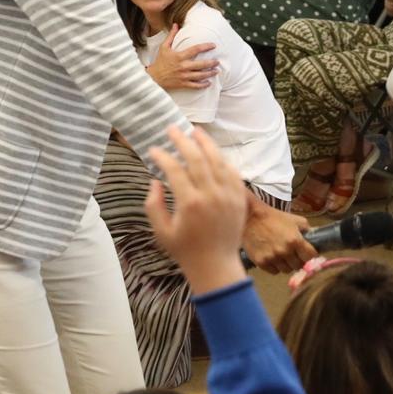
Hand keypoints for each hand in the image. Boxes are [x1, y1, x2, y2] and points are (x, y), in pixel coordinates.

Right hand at [144, 126, 251, 291]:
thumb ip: (153, 204)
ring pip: (217, 160)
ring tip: (195, 131)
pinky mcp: (239, 199)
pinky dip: (222, 159)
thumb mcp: (161, 231)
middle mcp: (211, 195)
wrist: (216, 265)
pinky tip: (213, 152)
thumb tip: (155, 181)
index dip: (162, 156)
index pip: (174, 169)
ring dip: (206, 143)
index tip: (153, 150)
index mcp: (190, 203)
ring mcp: (228, 196)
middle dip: (182, 140)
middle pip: (197, 158)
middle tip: (172, 129)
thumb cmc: (185, 250)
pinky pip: (232, 172)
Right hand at [147, 23, 216, 90]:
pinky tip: (208, 83)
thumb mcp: (164, 47)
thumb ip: (171, 36)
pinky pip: (195, 85)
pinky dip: (203, 85)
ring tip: (216, 71)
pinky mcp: (183, 84)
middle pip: (201, 64)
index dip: (206, 46)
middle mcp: (183, 66)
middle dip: (211, 63)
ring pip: (200, 75)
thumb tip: (175, 25)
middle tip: (217, 61)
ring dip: (210, 73)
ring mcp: (184, 76)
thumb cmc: (159, 62)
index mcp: (179, 56)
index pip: (195, 50)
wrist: (153, 78)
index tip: (213, 45)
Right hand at [243, 197, 315, 274]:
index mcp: (295, 240)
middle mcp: (285, 251)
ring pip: (286, 270)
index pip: (310, 257)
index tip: (307, 254)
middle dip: (298, 260)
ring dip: (286, 264)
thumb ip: (307, 229)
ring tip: (281, 255)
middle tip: (293, 254)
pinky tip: (272, 257)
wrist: (251, 217)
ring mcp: (272, 258)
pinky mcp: (261, 262)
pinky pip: (274, 271)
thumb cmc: (273, 217)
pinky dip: (275, 266)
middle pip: (299, 266)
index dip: (310, 255)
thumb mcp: (294, 219)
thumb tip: (315, 238)